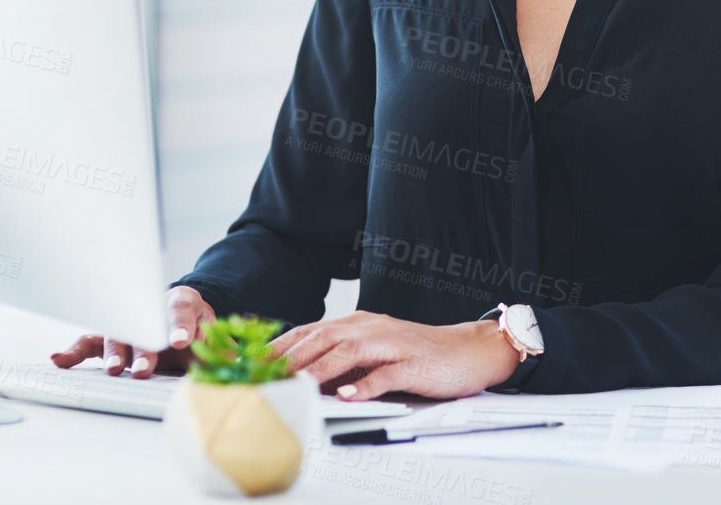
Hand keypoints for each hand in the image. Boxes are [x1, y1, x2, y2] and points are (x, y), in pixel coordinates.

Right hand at [50, 285, 216, 378]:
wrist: (185, 321)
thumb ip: (211, 348)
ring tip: (116, 369)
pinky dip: (74, 352)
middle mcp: (149, 309)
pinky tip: (59, 360)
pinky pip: (89, 344)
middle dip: (145, 347)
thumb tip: (215, 364)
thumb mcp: (213, 336)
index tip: (180, 339)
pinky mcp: (111, 338)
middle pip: (144, 326)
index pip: (180, 311)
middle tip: (147, 367)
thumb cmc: (196, 329)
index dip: (179, 325)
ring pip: (117, 335)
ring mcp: (128, 323)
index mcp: (181, 303)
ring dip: (115, 353)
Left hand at [269, 311, 520, 400]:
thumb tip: (305, 381)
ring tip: (297, 383)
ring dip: (320, 367)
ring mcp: (393, 344)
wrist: (469, 350)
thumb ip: (342, 363)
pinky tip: (349, 395)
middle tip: (262, 373)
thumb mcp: (375, 355)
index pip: (311, 330)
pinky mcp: (414, 363)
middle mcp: (372, 328)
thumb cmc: (419, 355)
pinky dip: (366, 384)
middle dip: (290, 355)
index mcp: (359, 325)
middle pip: (324, 337)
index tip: (251, 360)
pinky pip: (387, 373)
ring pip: (350, 351)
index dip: (280, 344)